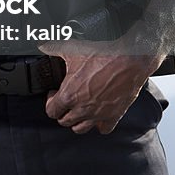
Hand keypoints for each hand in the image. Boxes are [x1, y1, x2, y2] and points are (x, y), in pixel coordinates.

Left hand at [39, 41, 160, 133]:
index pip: (51, 111)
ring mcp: (98, 115)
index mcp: (69, 95)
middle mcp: (82, 109)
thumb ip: (54, 49)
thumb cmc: (104, 55)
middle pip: (64, 121)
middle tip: (66, 102)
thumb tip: (44, 46)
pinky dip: (99, 125)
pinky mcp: (113, 116)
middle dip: (62, 112)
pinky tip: (98, 115)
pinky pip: (103, 129)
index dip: (50, 102)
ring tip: (79, 110)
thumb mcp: (73, 49)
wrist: (130, 59)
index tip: (54, 94)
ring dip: (77, 121)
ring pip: (81, 129)